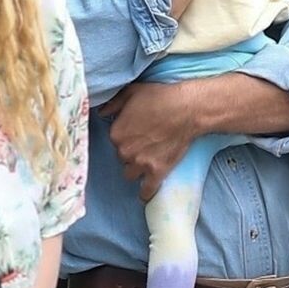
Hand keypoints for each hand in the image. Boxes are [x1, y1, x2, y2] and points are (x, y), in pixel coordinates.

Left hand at [103, 81, 194, 200]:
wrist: (187, 109)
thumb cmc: (161, 97)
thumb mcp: (132, 92)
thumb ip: (113, 104)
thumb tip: (101, 112)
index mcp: (116, 133)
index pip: (114, 141)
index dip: (125, 137)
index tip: (136, 133)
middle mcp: (125, 151)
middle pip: (122, 158)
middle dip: (131, 152)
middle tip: (145, 143)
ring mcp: (140, 164)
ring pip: (130, 174)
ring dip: (137, 169)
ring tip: (147, 162)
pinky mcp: (157, 172)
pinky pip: (146, 190)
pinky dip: (145, 193)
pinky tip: (144, 194)